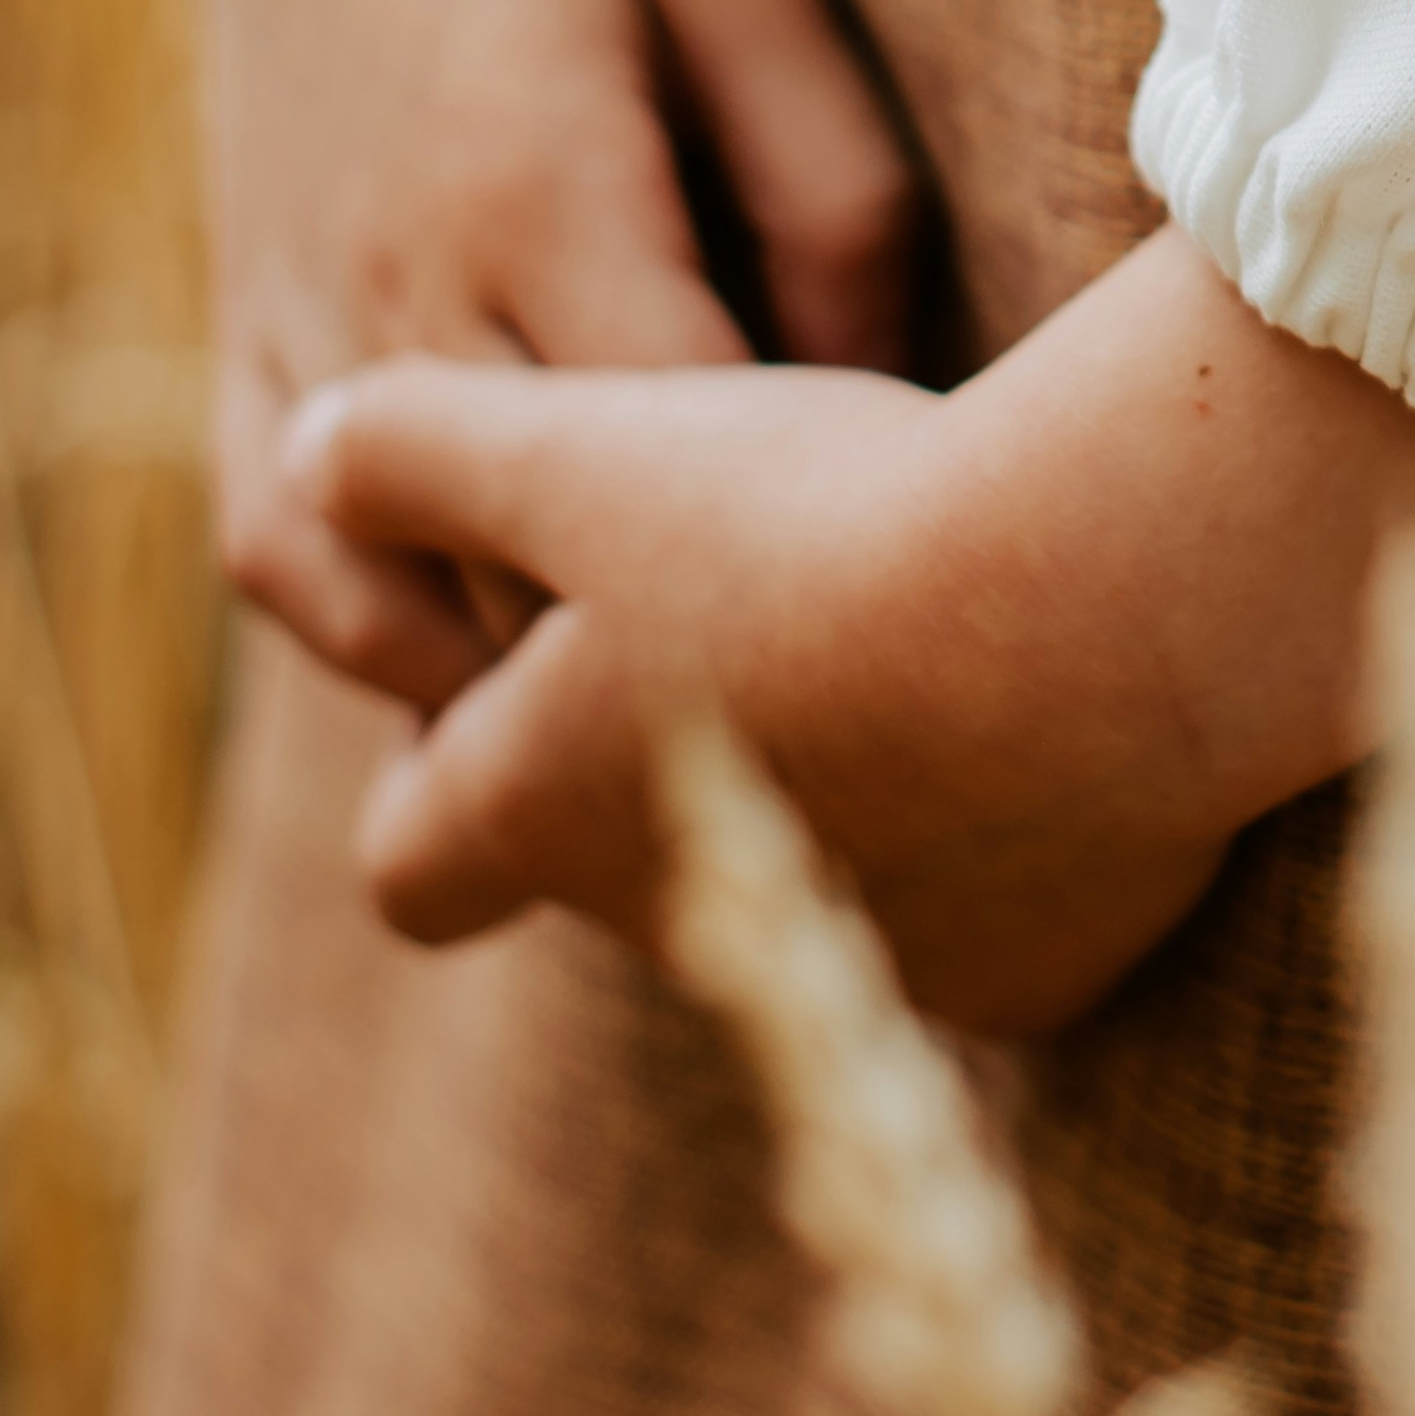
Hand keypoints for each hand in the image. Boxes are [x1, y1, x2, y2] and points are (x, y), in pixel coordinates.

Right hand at [137, 0, 917, 713]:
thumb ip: (830, 188)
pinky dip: (382, 635)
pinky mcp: (235, 326)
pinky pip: (277, 554)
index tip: (936, 664)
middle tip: (840, 775)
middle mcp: (388, 284)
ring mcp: (286, 317)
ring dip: (510, 699)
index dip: (798, 592)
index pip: (675, 478)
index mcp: (536, 191)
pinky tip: (509, 664)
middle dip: (667, 697)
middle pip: (524, 582)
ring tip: (672, 757)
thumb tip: (890, 402)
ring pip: (379, 612)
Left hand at [281, 227, 1414, 1033]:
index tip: (501, 680)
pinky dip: (1011, 830)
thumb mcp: (566, 447)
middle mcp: (690, 928)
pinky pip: (1002, 912)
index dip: (437, 777)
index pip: (412, 867)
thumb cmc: (809, 524)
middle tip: (747, 601)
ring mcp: (878, 968)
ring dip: (845, 793)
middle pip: (624, 871)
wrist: (1101, 604)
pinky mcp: (1042, 968)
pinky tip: (1058, 699)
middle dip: (658, 761)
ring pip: (825, 896)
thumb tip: (313, 456)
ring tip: (925, 636)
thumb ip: (405, 450)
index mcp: (550, 810)